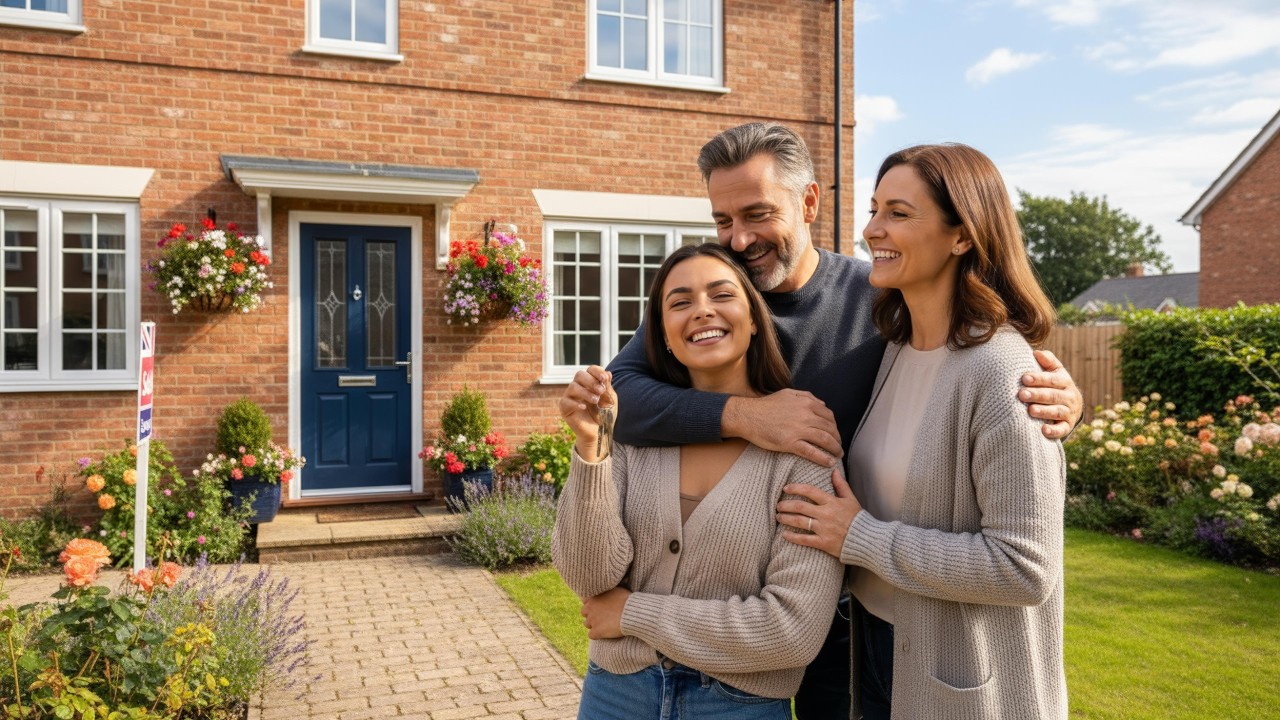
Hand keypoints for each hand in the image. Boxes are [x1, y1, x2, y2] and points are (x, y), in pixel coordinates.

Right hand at [559, 365, 617, 461]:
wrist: (599, 431)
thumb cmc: (604, 414)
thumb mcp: (609, 400)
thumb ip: (607, 387)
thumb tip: (608, 373)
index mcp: (590, 382)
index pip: (590, 370)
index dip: (596, 371)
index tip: (604, 378)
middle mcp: (578, 386)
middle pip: (579, 375)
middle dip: (591, 381)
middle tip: (600, 391)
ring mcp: (570, 396)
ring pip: (573, 387)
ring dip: (585, 392)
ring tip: (595, 400)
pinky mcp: (564, 408)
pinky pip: (566, 401)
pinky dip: (575, 403)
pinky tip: (584, 407)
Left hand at [581, 586, 629, 639]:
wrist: (632, 612)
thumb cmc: (627, 600)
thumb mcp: (616, 589)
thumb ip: (607, 591)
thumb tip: (608, 592)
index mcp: (594, 597)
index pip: (585, 601)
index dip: (593, 605)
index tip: (600, 607)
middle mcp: (590, 608)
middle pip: (584, 613)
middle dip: (591, 614)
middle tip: (602, 617)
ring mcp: (592, 620)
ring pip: (586, 624)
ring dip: (594, 625)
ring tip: (605, 625)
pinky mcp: (596, 631)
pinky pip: (591, 635)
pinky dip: (597, 635)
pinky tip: (605, 633)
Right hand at [724, 390, 841, 466]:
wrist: (747, 416)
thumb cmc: (766, 405)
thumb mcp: (788, 394)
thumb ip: (806, 396)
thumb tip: (822, 403)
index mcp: (806, 402)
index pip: (829, 416)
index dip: (835, 426)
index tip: (835, 433)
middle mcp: (806, 415)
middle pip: (830, 429)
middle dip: (837, 439)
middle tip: (838, 446)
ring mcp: (799, 429)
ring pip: (825, 440)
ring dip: (835, 449)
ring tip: (837, 455)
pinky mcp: (790, 443)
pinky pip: (812, 452)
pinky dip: (823, 458)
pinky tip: (829, 462)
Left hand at [775, 468, 861, 558]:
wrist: (867, 540)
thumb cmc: (858, 519)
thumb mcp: (851, 499)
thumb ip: (841, 485)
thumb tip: (834, 470)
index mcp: (832, 502)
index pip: (810, 491)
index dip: (795, 488)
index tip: (785, 488)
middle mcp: (826, 514)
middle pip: (800, 506)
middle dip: (786, 505)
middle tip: (778, 505)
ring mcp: (824, 529)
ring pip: (800, 521)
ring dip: (786, 518)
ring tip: (778, 517)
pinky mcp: (824, 542)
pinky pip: (805, 539)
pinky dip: (793, 537)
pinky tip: (784, 534)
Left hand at [1019, 349, 1083, 439]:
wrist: (1072, 406)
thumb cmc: (1056, 385)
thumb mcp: (1055, 372)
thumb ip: (1047, 361)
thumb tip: (1036, 352)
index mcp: (1064, 381)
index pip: (1052, 379)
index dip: (1039, 378)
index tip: (1024, 378)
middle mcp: (1069, 396)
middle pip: (1053, 395)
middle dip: (1037, 395)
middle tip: (1021, 394)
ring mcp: (1069, 412)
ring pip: (1057, 411)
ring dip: (1044, 411)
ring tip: (1030, 410)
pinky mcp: (1067, 426)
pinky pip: (1062, 429)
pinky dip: (1054, 431)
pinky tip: (1043, 430)